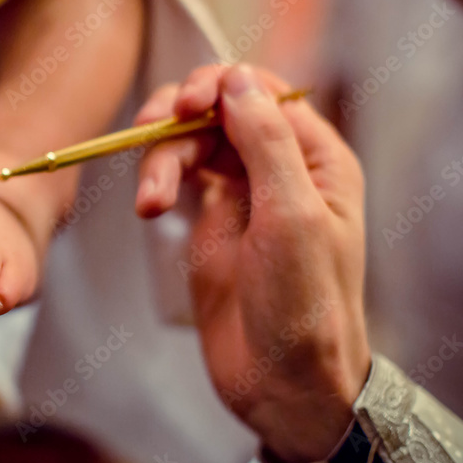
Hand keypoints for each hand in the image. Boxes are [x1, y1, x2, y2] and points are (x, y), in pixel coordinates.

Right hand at [136, 64, 370, 462]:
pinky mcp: (210, 222)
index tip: (185, 107)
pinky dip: (158, 182)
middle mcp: (279, 168)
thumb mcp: (292, 217)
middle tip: (146, 133)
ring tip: (148, 203)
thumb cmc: (304, 305)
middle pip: (219, 110)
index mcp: (316, 159)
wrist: (283, 384)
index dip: (220, 87)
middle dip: (180, 118)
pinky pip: (179, 178)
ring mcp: (242, 194)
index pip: (264, 93)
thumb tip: (237, 78)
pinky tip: (149, 208)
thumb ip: (266, 142)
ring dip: (161, 159)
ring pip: (192, 143)